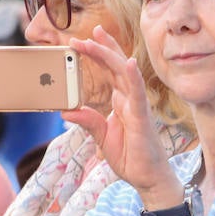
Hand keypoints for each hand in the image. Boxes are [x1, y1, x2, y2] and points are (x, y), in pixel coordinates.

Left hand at [63, 26, 180, 199]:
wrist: (147, 179)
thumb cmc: (130, 157)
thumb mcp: (101, 138)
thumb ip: (88, 121)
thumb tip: (66, 110)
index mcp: (121, 102)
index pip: (109, 72)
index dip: (98, 54)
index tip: (82, 40)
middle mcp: (130, 99)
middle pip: (115, 66)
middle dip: (100, 48)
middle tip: (80, 36)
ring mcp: (137, 106)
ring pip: (124, 73)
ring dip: (109, 54)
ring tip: (94, 40)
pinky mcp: (142, 117)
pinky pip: (138, 94)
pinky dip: (133, 77)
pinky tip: (128, 63)